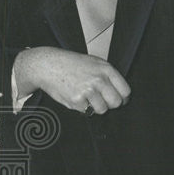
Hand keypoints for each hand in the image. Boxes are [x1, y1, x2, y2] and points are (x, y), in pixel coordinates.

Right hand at [13, 46, 129, 113]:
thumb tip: (119, 93)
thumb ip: (107, 76)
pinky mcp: (77, 100)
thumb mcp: (94, 63)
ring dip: (95, 107)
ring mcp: (88, 90)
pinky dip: (81, 107)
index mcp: (106, 69)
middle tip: (101, 101)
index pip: (125, 91)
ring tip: (86, 97)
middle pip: (116, 103)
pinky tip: (75, 96)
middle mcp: (99, 80)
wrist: (49, 65)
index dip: (122, 98)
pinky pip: (86, 111)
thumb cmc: (70, 63)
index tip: (119, 100)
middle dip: (110, 104)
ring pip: (102, 110)